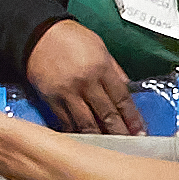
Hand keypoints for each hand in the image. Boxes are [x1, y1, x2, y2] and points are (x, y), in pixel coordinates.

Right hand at [20, 21, 140, 134]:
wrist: (38, 33)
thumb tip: (127, 88)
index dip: (133, 118)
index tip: (140, 132)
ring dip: (100, 136)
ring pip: (87, 122)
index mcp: (101, 68)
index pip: (122, 99)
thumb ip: (114, 69)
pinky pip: (65, 121)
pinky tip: (85, 140)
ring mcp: (67, 92)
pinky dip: (76, 132)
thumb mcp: (100, 47)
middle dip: (120, 132)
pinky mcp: (51, 98)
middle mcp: (86, 82)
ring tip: (109, 146)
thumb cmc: (70, 37)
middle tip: (129, 144)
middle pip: (107, 114)